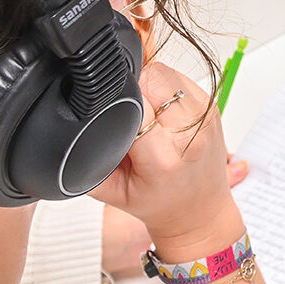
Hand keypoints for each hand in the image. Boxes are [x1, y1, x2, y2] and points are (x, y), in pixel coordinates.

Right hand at [91, 63, 246, 256]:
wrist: (200, 213)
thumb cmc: (158, 203)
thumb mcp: (111, 190)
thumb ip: (89, 160)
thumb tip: (71, 130)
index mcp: (163, 156)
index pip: (133, 102)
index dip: (114, 99)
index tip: (105, 109)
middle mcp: (190, 132)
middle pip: (151, 77)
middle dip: (129, 87)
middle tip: (124, 111)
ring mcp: (206, 116)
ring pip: (165, 71)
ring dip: (147, 83)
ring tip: (141, 110)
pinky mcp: (213, 105)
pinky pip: (179, 77)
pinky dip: (163, 85)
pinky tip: (157, 107)